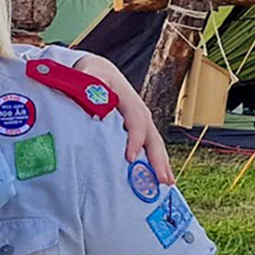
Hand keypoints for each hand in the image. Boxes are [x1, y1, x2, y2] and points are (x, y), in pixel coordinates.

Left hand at [56, 50, 173, 181]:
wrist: (100, 71)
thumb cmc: (91, 76)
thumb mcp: (87, 76)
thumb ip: (87, 86)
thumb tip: (89, 101)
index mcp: (127, 99)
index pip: (135, 120)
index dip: (135, 139)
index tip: (130, 158)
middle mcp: (139, 111)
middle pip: (152, 135)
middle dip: (158, 158)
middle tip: (162, 179)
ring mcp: (142, 121)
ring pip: (154, 143)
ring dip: (162, 163)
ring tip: (167, 183)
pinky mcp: (139, 130)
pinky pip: (150, 146)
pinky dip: (155, 162)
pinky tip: (158, 179)